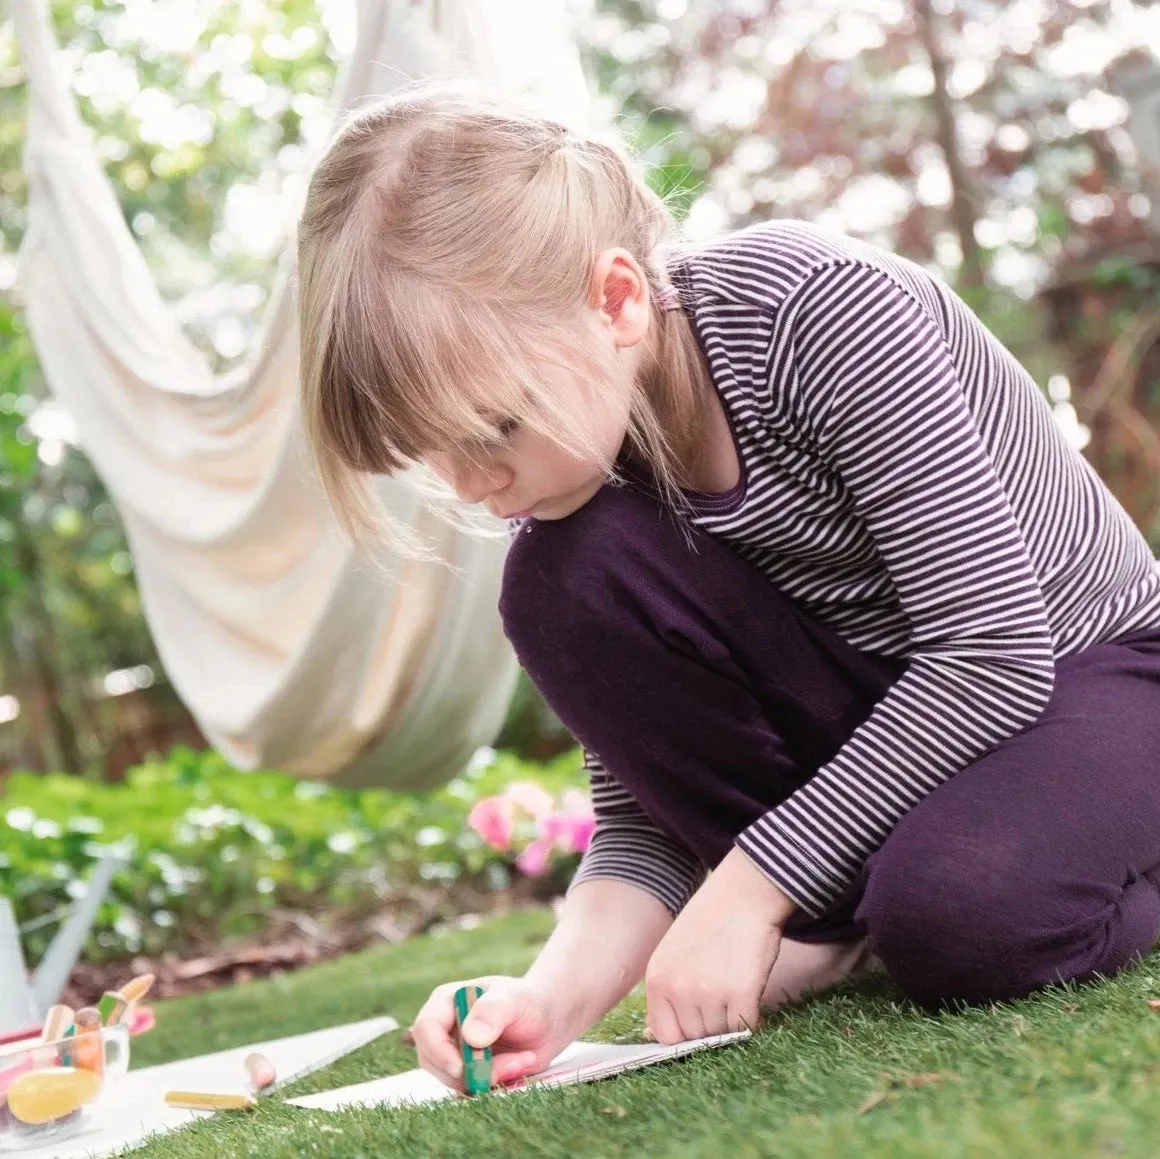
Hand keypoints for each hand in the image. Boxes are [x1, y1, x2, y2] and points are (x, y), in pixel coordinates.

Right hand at [409, 975, 566, 1091]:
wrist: (548, 1019)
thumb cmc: (528, 1000)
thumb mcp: (515, 999)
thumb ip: (493, 1012)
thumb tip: (470, 1037)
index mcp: (446, 1002)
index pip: (426, 1029)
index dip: (438, 1051)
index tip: (462, 1068)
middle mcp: (445, 1029)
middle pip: (434, 1061)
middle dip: (470, 1070)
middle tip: (509, 1065)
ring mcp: (455, 1053)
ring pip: (455, 1080)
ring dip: (490, 1077)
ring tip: (522, 1059)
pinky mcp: (468, 1073)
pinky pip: (472, 1088)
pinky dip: (497, 1084)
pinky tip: (520, 1065)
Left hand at [645, 846, 795, 1042]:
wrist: (744, 893)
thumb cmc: (711, 922)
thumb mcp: (675, 954)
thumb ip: (668, 992)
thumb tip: (652, 1034)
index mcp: (657, 978)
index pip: (665, 1034)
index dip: (685, 1033)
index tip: (700, 1021)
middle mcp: (678, 988)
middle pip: (696, 1037)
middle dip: (711, 1025)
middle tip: (723, 993)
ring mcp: (708, 992)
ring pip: (721, 1034)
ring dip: (731, 1020)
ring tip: (735, 984)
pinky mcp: (740, 993)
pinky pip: (745, 1026)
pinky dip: (752, 1018)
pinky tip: (750, 993)